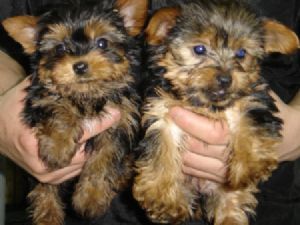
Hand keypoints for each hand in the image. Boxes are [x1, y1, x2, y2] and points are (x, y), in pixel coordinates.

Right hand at [0, 78, 120, 183]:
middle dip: (100, 136)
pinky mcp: (48, 179)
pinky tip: (88, 144)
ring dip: (93, 147)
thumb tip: (77, 72)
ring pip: (82, 163)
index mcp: (35, 139)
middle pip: (85, 152)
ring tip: (100, 132)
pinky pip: (75, 170)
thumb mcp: (28, 94)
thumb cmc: (12, 110)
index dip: (101, 121)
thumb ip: (51, 86)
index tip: (116, 113)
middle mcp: (41, 161)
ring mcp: (45, 174)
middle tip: (110, 121)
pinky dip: (84, 157)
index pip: (80, 131)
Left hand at [169, 91, 299, 183]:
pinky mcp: (224, 179)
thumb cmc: (269, 111)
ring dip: (177, 149)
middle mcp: (234, 157)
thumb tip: (202, 83)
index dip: (189, 121)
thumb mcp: (255, 96)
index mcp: (242, 134)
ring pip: (193, 164)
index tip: (173, 109)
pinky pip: (196, 174)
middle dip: (177, 133)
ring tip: (170, 134)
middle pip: (197, 148)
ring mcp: (229, 172)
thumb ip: (232, 92)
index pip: (210, 131)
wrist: (290, 136)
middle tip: (166, 120)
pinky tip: (178, 150)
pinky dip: (183, 163)